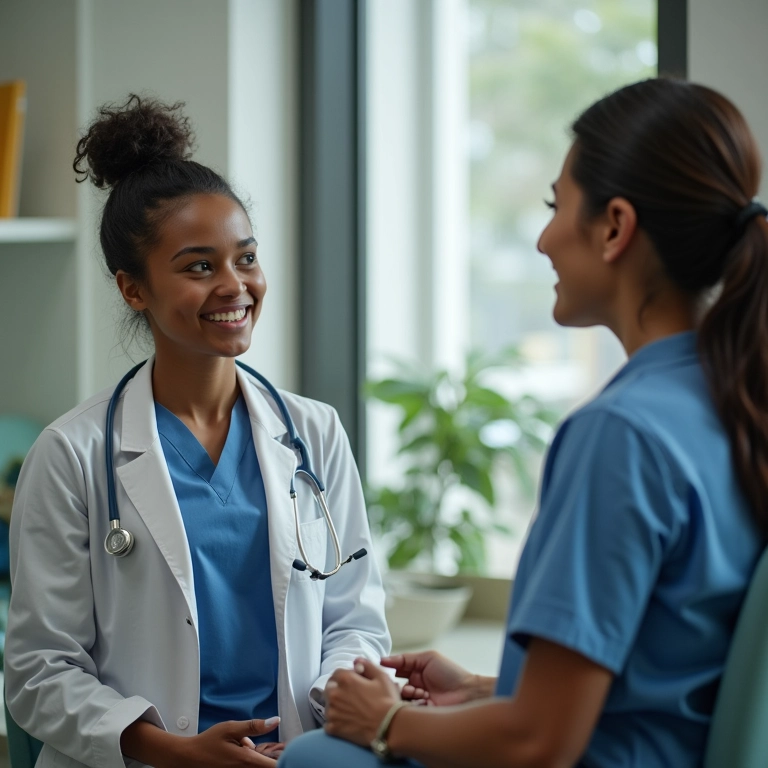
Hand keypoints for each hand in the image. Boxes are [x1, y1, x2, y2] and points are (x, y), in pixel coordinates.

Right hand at [162, 718, 280, 767]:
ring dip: (261, 759)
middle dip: (273, 757)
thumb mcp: (231, 728)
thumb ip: (254, 726)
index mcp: (246, 761)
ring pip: (258, 767)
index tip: (290, 751)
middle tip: (268, 746)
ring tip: (247, 746)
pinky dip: (251, 760)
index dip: (286, 759)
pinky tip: (242, 750)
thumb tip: (276, 721)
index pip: (274, 766)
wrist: (188, 758)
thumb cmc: (208, 742)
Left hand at [324, 658, 400, 746]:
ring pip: (328, 705)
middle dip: (337, 689)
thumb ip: (367, 665)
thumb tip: (356, 661)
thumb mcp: (381, 676)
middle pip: (329, 688)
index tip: (354, 683)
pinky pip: (328, 723)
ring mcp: (332, 713)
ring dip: (336, 705)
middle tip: (351, 696)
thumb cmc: (387, 700)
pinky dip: (335, 722)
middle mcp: (334, 694)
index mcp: (345, 679)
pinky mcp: (333, 729)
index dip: (346, 676)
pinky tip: (346, 722)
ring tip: (350, 710)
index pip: (337, 673)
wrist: (389, 727)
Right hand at [382, 651, 488, 705]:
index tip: (384, 672)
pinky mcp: (421, 715)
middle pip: (396, 688)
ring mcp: (417, 702)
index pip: (396, 672)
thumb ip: (405, 659)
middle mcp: (414, 687)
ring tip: (421, 694)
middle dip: (399, 687)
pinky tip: (425, 702)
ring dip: (409, 696)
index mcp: (415, 673)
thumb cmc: (450, 673)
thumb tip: (383, 659)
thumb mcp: (428, 658)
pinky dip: (415, 706)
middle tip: (410, 687)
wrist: (468, 693)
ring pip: (401, 700)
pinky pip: (409, 712)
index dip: (390, 672)